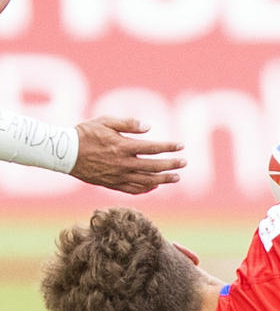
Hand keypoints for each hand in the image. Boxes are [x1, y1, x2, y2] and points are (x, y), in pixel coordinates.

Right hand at [71, 116, 185, 193]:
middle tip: (184, 163)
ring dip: (163, 179)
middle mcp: (123, 163)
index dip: (169, 147)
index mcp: (123, 146)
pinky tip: (154, 186)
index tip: (181, 146)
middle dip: (171, 164)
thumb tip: (149, 127)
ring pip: (146, 181)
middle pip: (154, 166)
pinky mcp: (111, 184)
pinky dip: (146, 189)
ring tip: (176, 177)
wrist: (64, 153)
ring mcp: (118, 176)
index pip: (153, 148)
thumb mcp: (105, 121)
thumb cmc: (85, 133)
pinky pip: (132, 189)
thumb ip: (128, 124)